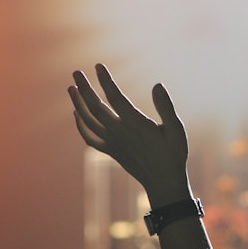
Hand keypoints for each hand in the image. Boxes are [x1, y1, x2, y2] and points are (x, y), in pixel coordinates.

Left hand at [69, 64, 191, 206]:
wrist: (163, 182)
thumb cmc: (173, 154)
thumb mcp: (176, 129)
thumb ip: (166, 107)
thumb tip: (157, 85)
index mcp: (135, 124)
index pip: (115, 97)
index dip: (105, 81)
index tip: (98, 66)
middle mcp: (119, 132)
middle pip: (95, 107)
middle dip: (84, 88)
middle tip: (75, 72)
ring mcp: (112, 143)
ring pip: (88, 121)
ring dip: (77, 104)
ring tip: (71, 88)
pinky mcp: (110, 151)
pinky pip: (90, 138)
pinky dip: (80, 126)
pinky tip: (76, 115)